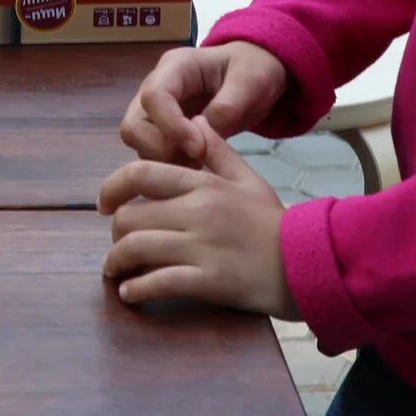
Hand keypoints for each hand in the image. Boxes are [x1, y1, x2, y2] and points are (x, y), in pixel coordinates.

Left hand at [97, 132, 297, 316]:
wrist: (313, 262)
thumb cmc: (276, 223)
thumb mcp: (249, 179)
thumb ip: (218, 151)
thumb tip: (197, 121)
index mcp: (204, 184)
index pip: (140, 174)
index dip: (111, 188)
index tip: (102, 205)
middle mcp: (197, 211)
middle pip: (130, 216)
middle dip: (115, 233)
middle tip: (116, 246)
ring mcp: (202, 246)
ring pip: (137, 248)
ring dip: (117, 262)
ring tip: (115, 272)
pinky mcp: (209, 280)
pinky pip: (159, 282)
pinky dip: (136, 289)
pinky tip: (130, 294)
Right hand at [118, 41, 289, 162]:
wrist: (253, 77)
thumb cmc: (252, 71)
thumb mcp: (251, 81)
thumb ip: (228, 107)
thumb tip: (201, 138)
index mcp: (176, 67)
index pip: (154, 96)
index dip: (170, 126)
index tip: (198, 148)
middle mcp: (155, 87)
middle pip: (134, 124)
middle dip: (160, 148)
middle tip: (196, 159)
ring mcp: (154, 110)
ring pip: (138, 142)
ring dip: (164, 159)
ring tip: (200, 163)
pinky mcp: (161, 130)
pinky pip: (151, 152)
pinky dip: (169, 164)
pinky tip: (197, 166)